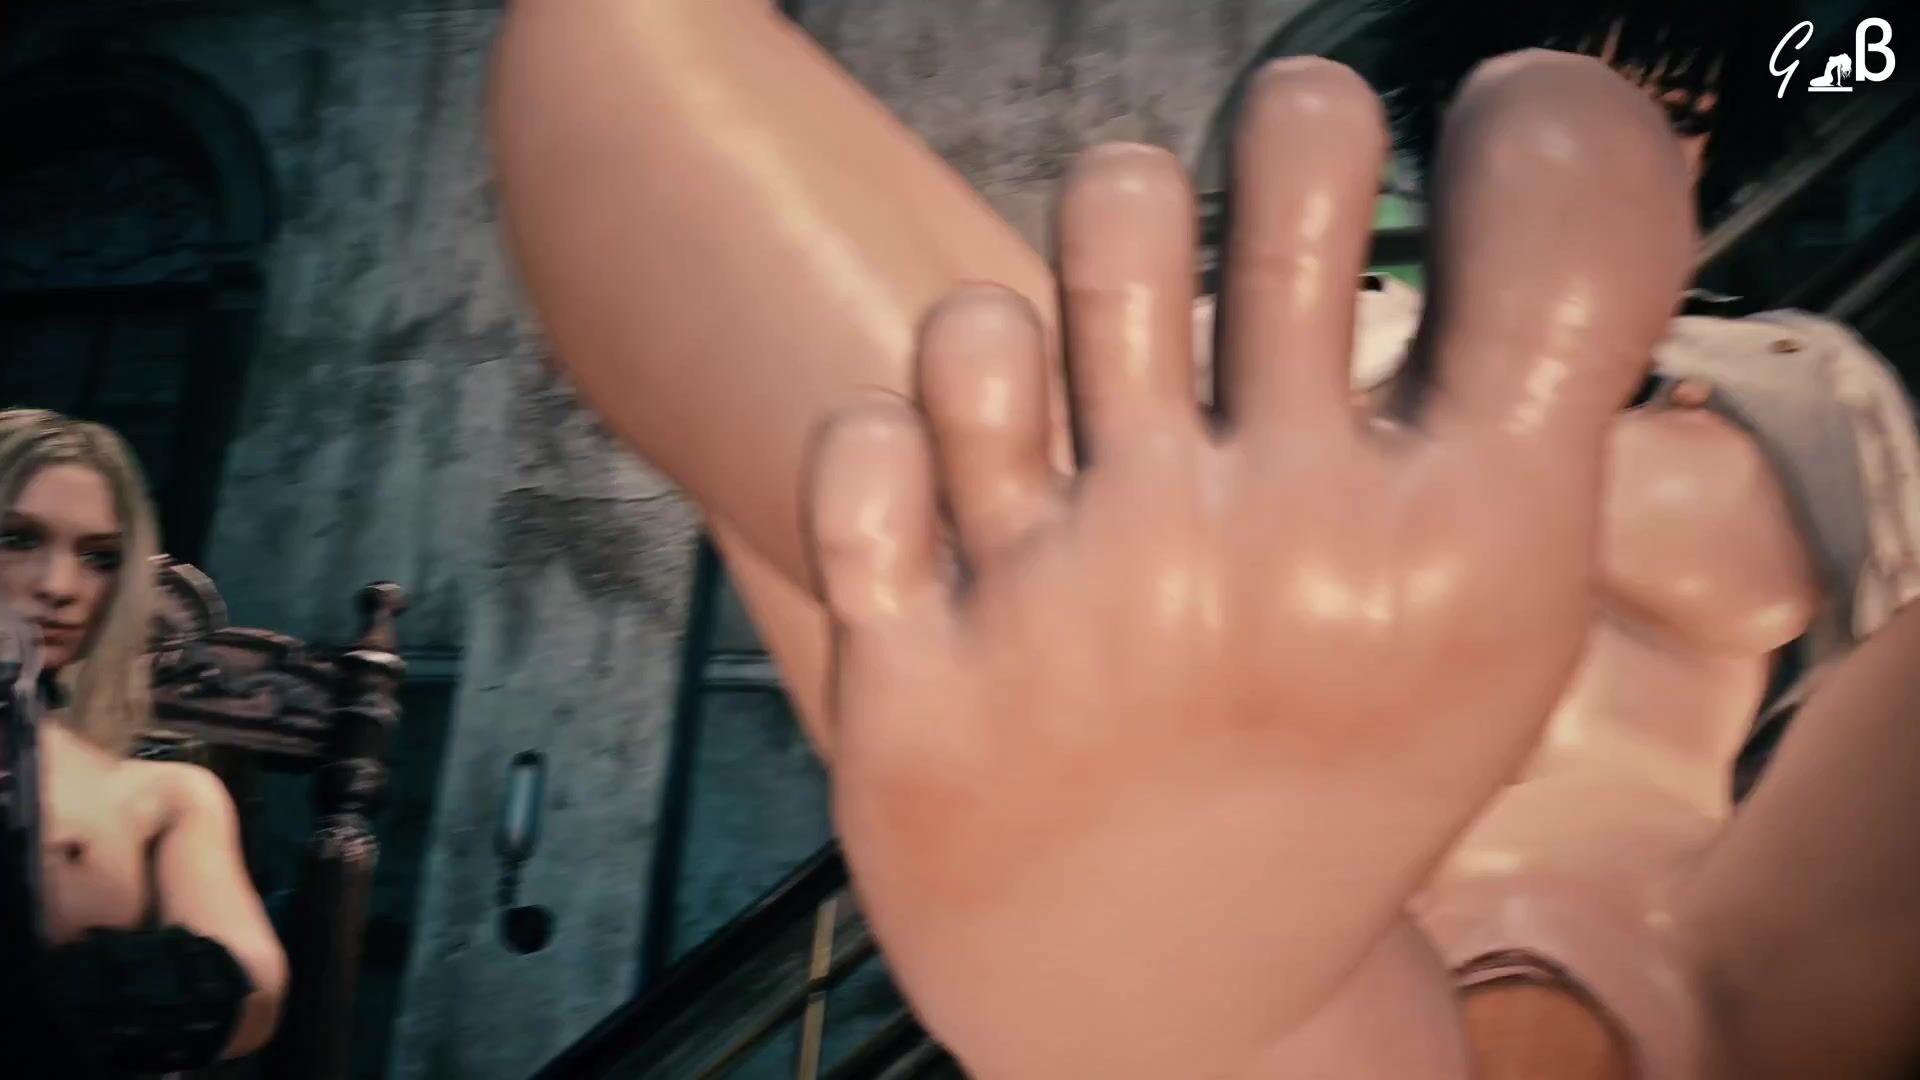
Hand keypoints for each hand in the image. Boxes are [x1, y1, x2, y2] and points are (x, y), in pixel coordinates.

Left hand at [805, 53, 1693, 1078]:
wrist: (1187, 1023)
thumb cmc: (1338, 786)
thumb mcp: (1487, 632)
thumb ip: (1511, 424)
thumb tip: (1527, 169)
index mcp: (1450, 551)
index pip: (1535, 225)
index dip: (1510, 134)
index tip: (1443, 146)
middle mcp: (1261, 560)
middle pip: (1240, 184)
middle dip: (1275, 141)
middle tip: (1257, 195)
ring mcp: (1073, 623)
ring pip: (994, 318)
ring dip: (1021, 327)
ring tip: (1052, 390)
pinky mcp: (914, 695)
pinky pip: (860, 452)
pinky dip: (886, 446)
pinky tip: (936, 494)